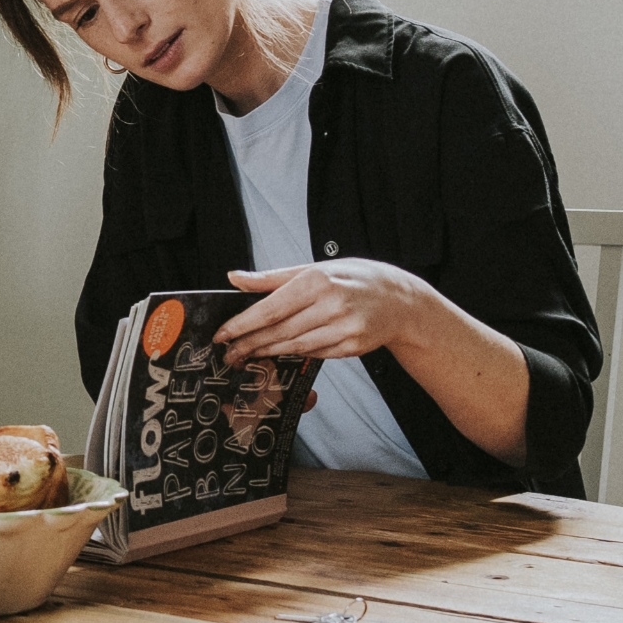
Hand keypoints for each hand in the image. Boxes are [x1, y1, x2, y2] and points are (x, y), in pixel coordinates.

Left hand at [218, 259, 463, 365]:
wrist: (400, 300)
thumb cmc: (354, 278)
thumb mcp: (315, 267)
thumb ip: (273, 277)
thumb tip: (236, 278)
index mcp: (318, 280)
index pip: (271, 307)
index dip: (243, 324)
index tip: (222, 333)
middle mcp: (332, 304)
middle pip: (280, 331)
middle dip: (250, 343)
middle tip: (229, 352)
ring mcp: (344, 328)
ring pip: (295, 346)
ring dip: (268, 352)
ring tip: (247, 354)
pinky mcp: (352, 347)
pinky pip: (314, 354)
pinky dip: (295, 353)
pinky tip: (279, 353)